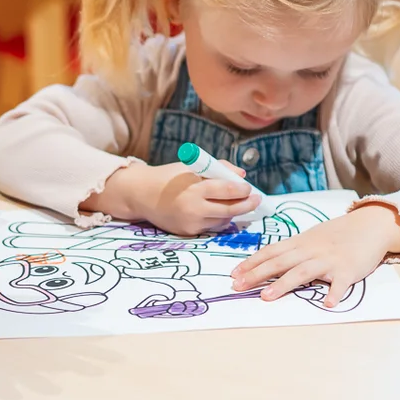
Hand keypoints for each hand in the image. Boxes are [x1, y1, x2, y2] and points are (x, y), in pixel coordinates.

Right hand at [85, 161, 257, 236]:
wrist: (142, 194)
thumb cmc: (170, 177)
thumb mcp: (192, 167)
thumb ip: (218, 168)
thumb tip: (242, 176)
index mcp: (194, 188)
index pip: (226, 190)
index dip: (242, 189)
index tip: (249, 187)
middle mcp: (193, 208)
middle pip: (230, 209)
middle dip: (247, 204)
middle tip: (257, 199)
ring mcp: (191, 223)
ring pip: (223, 220)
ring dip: (233, 212)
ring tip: (238, 203)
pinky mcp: (188, 232)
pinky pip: (211, 226)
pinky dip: (218, 219)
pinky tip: (219, 211)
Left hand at [230, 203, 399, 307]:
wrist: (370, 225)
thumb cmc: (339, 234)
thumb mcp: (312, 237)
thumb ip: (293, 249)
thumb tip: (269, 261)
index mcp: (301, 243)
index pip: (271, 252)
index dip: (251, 263)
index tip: (233, 274)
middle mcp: (311, 250)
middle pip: (280, 262)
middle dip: (256, 275)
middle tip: (237, 287)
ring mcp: (330, 260)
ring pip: (303, 271)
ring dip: (283, 284)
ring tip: (266, 297)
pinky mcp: (349, 270)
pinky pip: (340, 283)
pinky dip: (334, 293)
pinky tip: (327, 304)